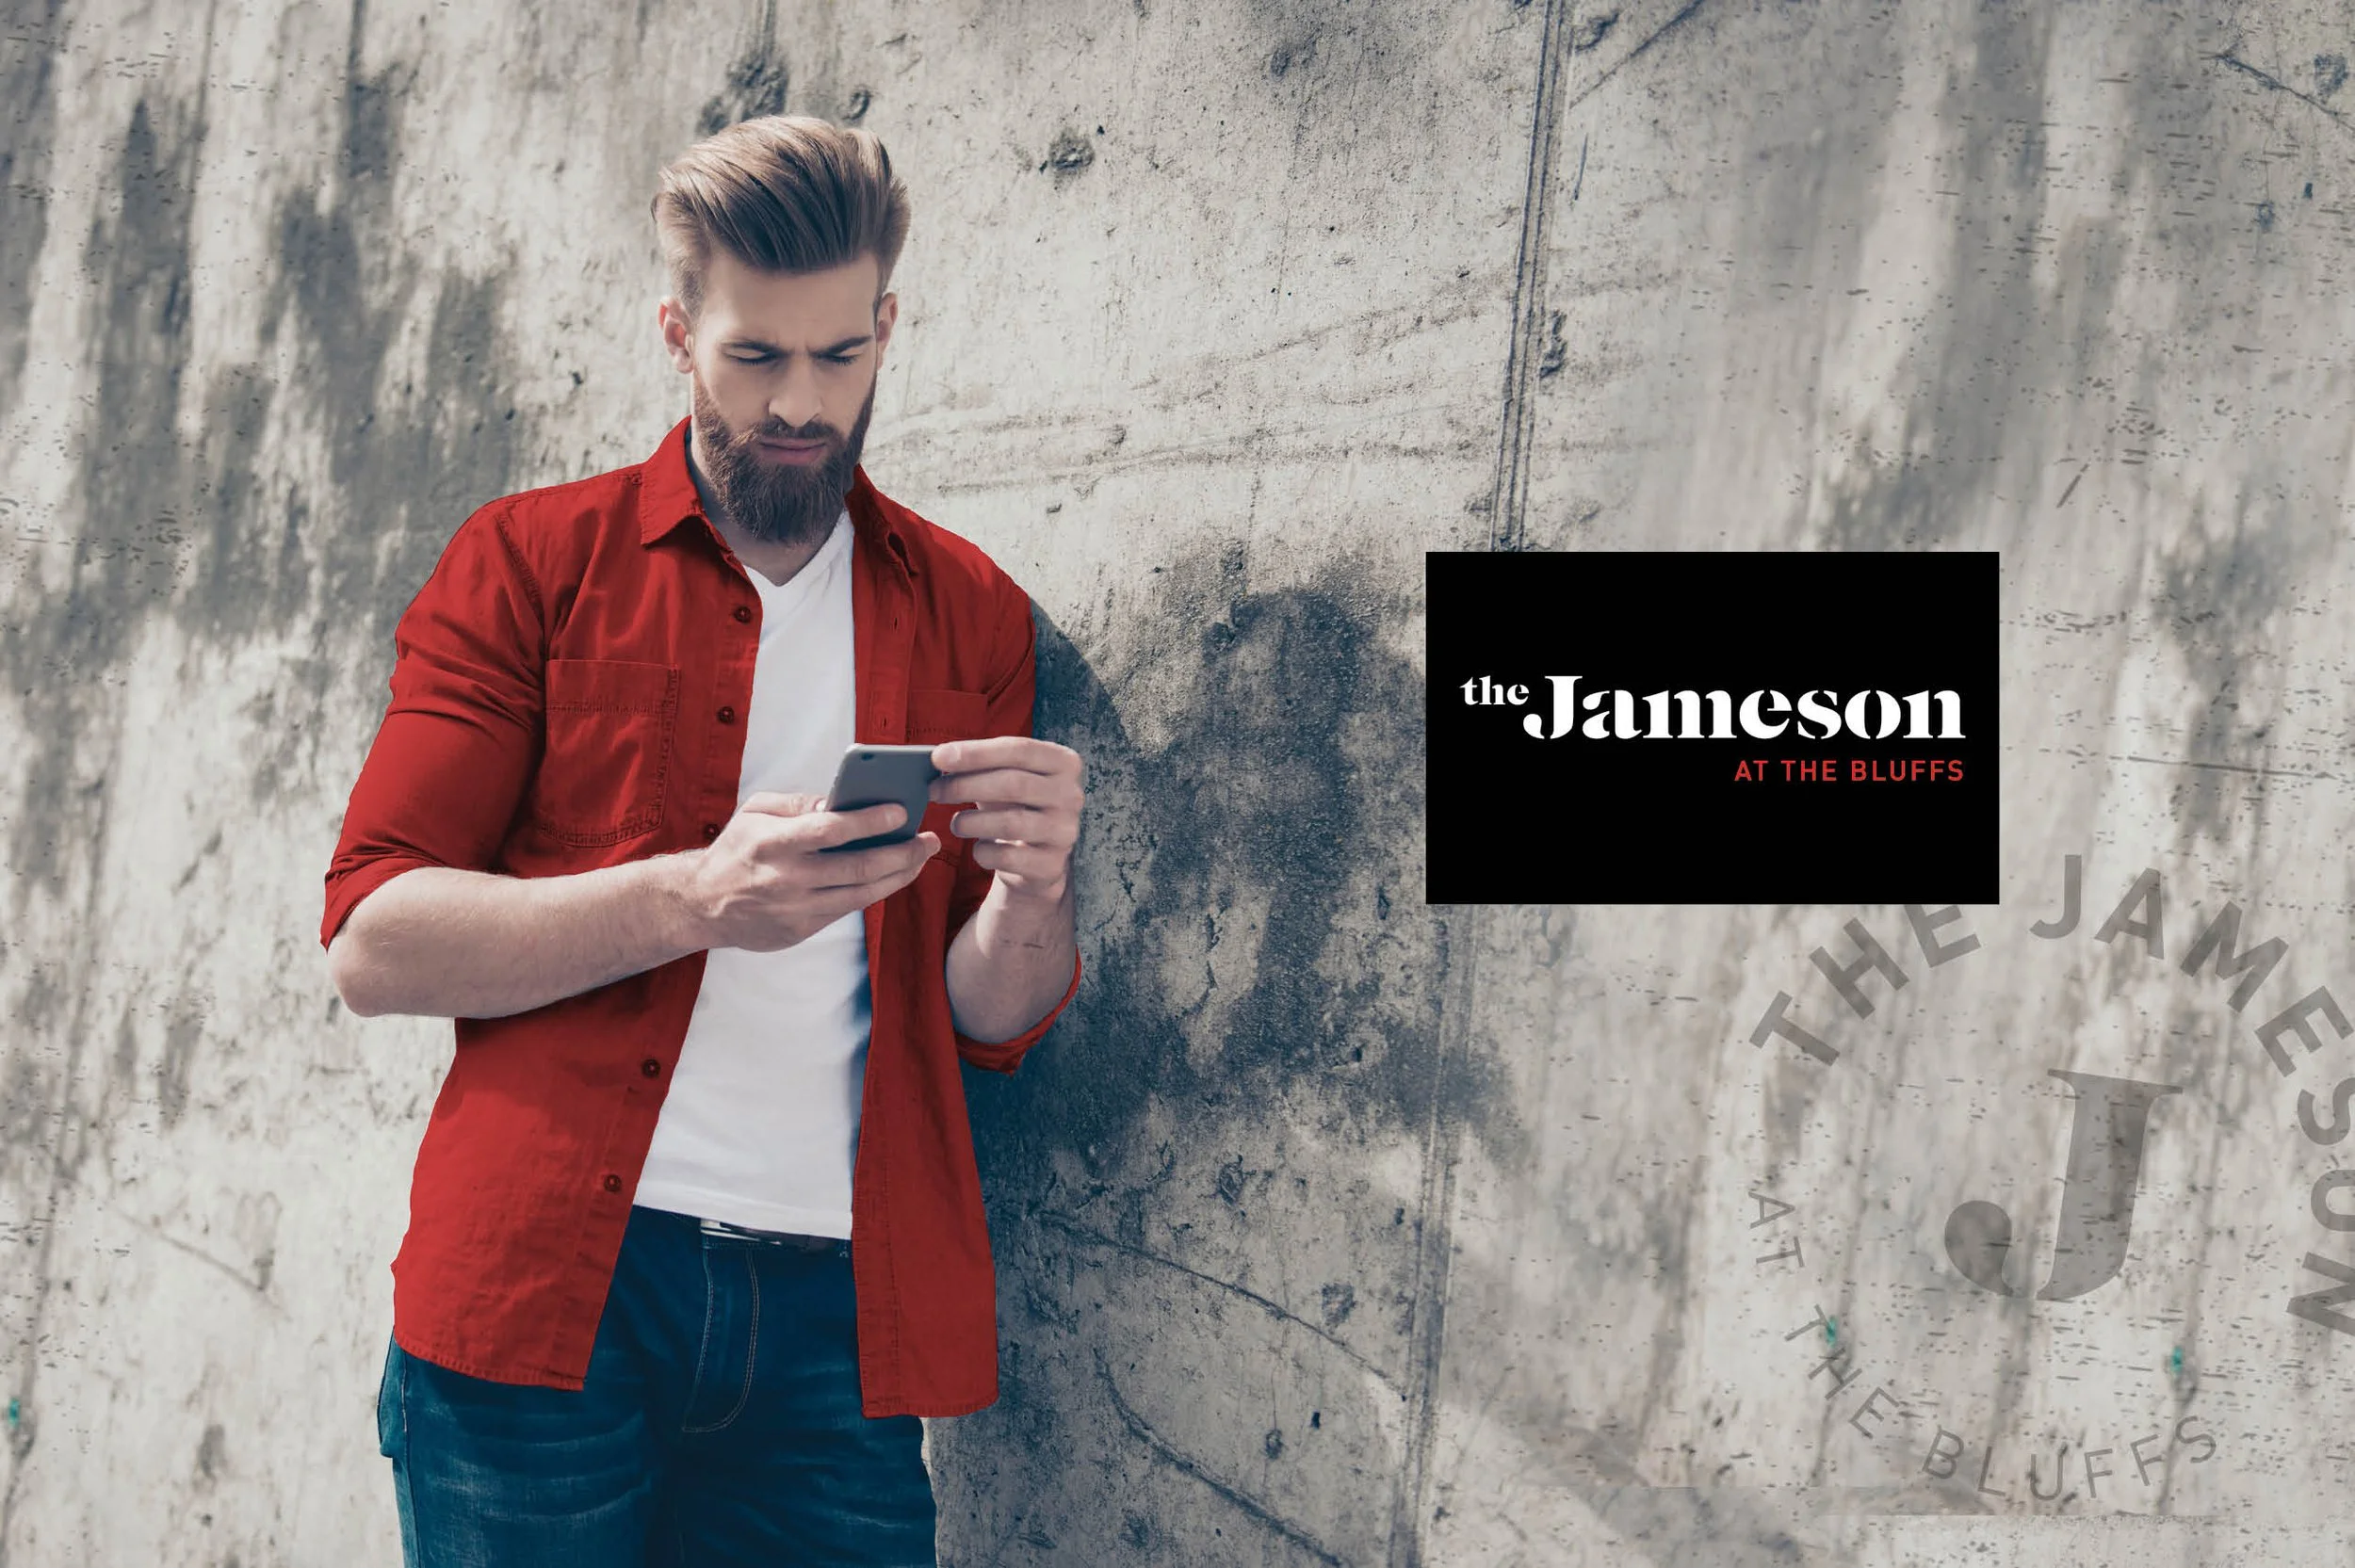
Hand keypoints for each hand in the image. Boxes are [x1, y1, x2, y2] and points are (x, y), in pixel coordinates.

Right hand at [682, 792, 939, 952]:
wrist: (702, 904)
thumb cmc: (735, 849)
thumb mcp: (755, 812)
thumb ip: (797, 804)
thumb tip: (840, 801)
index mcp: (773, 842)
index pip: (829, 830)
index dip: (869, 821)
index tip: (901, 811)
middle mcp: (787, 878)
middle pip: (857, 868)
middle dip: (901, 853)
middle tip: (928, 839)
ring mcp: (796, 908)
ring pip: (861, 894)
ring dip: (899, 875)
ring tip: (921, 857)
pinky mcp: (801, 929)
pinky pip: (848, 908)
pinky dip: (875, 891)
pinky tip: (894, 875)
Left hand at [930, 737, 1083, 903]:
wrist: (1037, 857)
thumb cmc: (1015, 805)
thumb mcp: (1005, 778)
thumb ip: (980, 764)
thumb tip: (939, 758)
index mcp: (1064, 763)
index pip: (1019, 750)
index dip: (976, 752)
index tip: (938, 757)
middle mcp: (1071, 795)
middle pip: (1013, 784)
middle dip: (966, 785)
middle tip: (934, 790)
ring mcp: (1065, 832)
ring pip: (1011, 822)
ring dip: (971, 821)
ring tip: (955, 823)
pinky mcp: (1051, 865)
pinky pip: (1008, 857)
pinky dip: (984, 852)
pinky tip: (978, 848)